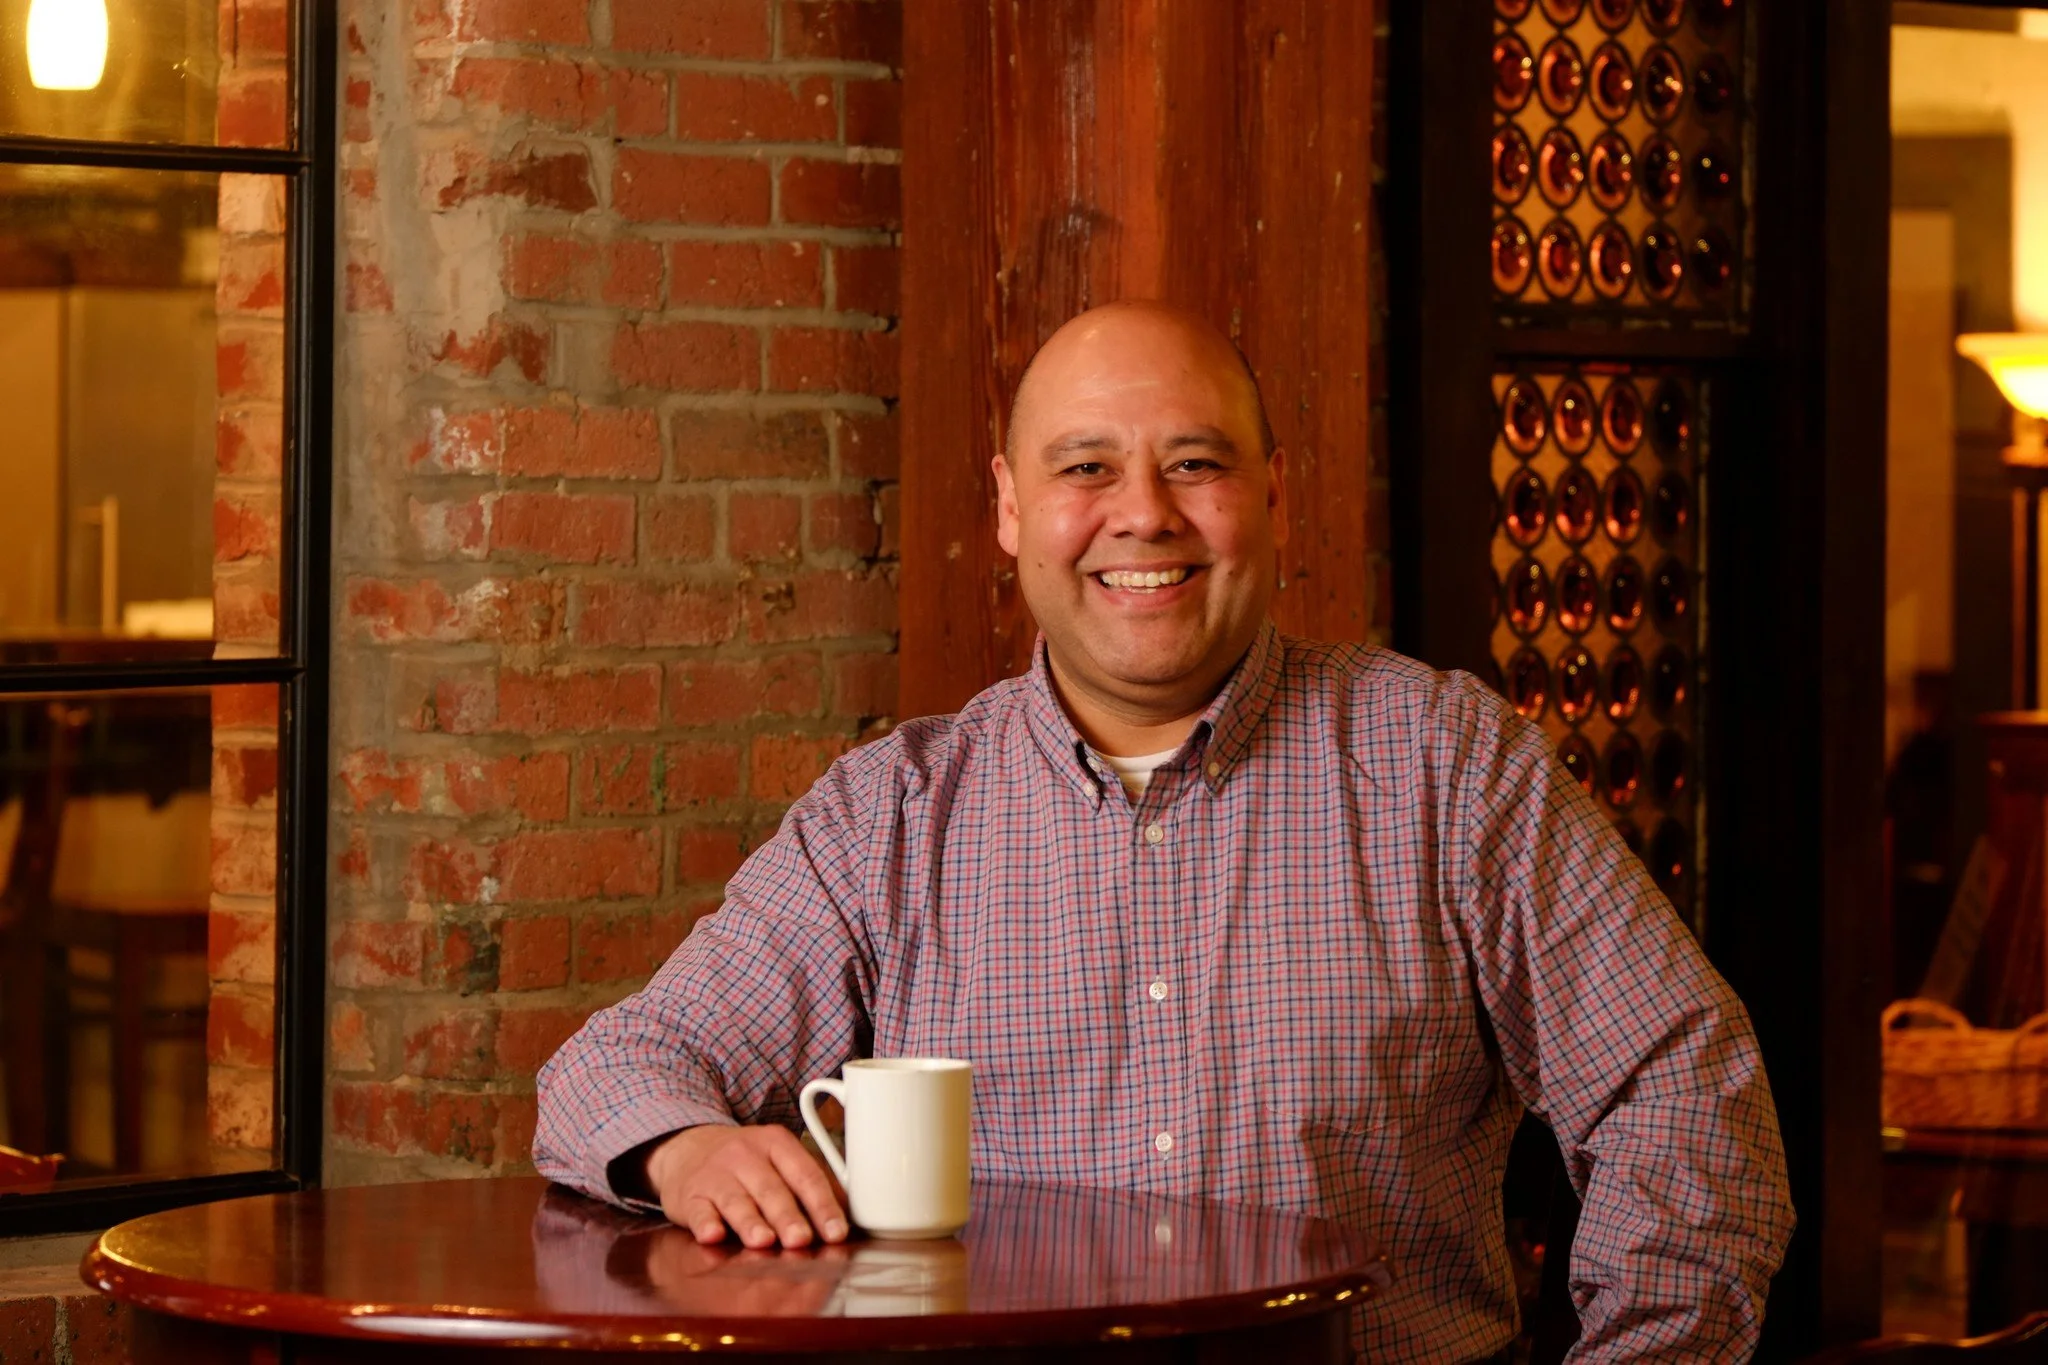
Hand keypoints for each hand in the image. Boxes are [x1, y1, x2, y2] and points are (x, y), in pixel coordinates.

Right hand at [644, 1125, 848, 1249]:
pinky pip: (698, 1210)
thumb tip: (844, 1219)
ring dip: (750, 1222)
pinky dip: (705, 1224)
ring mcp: (715, 1175)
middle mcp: (745, 1155)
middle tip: (801, 1239)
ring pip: (736, 1200)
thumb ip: (807, 1185)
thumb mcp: (776, 1159)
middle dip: (788, 1216)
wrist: (688, 1149)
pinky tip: (712, 1234)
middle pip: (771, 1189)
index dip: (823, 1206)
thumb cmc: (745, 1163)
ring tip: (763, 1241)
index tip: (836, 1232)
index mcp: (776, 1144)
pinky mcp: (690, 1195)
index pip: (806, 1175)